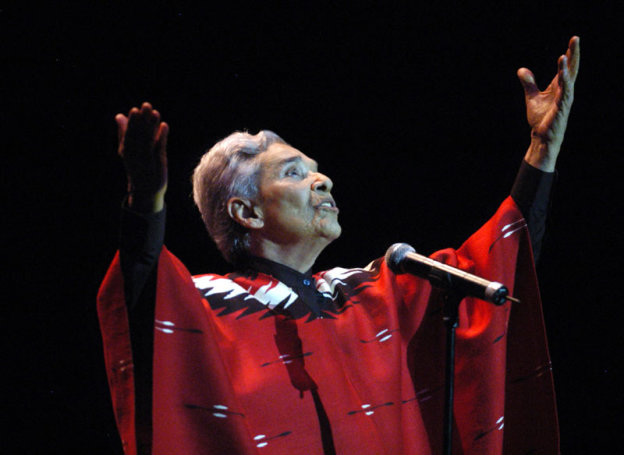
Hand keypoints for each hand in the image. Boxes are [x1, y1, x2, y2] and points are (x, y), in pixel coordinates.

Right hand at [116, 102, 168, 211]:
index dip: (132, 123)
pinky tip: (165, 125)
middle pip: (139, 136)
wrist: (145, 191)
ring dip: (153, 126)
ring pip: (149, 141)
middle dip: (143, 121)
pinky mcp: (159, 164)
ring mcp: (148, 161)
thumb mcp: (127, 150)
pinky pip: (160, 148)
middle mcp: (136, 156)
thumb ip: (124, 133)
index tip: (134, 110)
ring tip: (156, 113)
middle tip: (146, 106)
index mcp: (126, 151)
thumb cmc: (136, 167)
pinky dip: (162, 137)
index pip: (129, 134)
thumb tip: (119, 116)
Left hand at [518, 36, 579, 170]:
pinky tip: (562, 75)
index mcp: (559, 86)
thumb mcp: (531, 97)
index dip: (569, 53)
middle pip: (571, 69)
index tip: (573, 39)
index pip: (566, 67)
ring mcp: (564, 99)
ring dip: (566, 68)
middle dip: (574, 54)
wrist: (541, 136)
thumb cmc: (540, 118)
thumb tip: (522, 69)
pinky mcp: (561, 109)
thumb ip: (528, 83)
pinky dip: (564, 84)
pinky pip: (564, 94)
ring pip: (568, 80)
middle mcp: (565, 90)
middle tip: (576, 38)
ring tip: (564, 55)